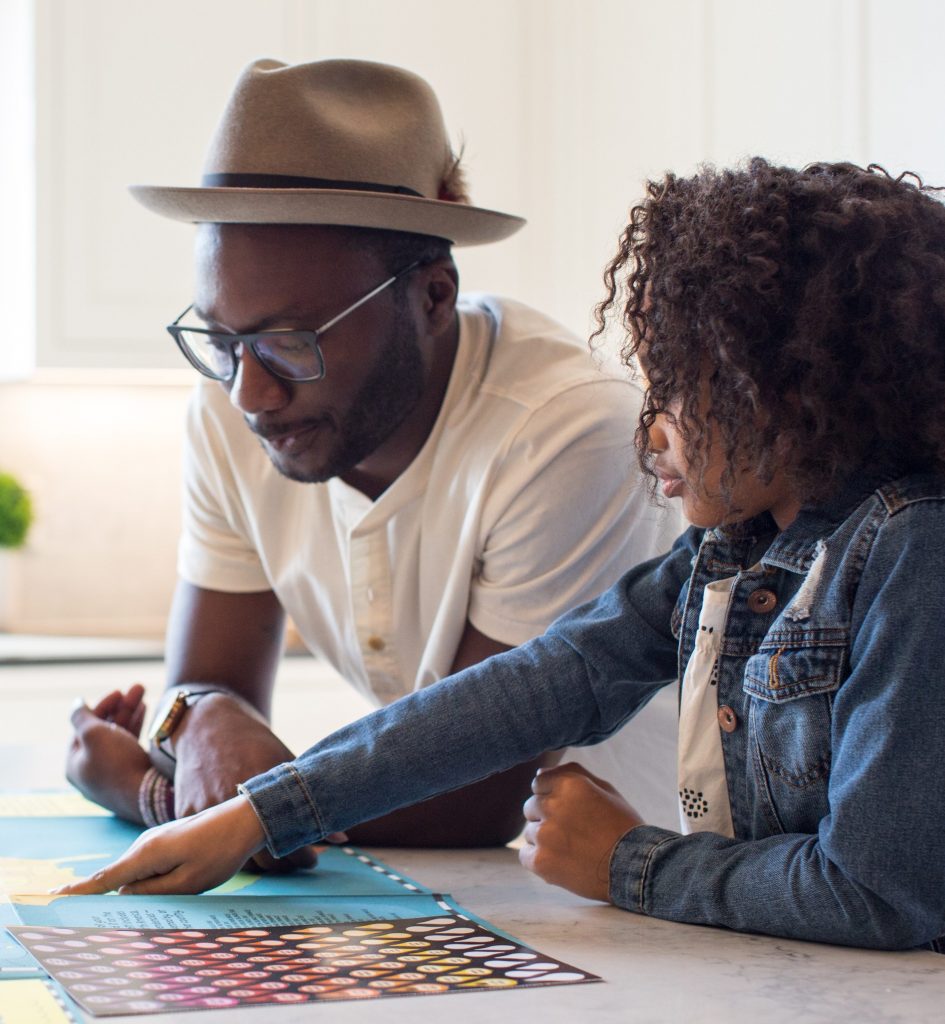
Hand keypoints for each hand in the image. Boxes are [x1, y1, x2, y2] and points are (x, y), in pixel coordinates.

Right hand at [53, 795, 266, 895]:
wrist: (244, 818)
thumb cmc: (220, 851)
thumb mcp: (188, 883)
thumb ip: (152, 892)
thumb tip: (124, 895)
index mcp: (147, 854)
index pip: (105, 879)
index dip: (79, 890)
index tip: (53, 896)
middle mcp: (145, 844)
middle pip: (119, 879)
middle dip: (118, 897)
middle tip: (141, 902)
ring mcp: (155, 841)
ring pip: (138, 874)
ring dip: (147, 888)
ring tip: (182, 884)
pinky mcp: (166, 841)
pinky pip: (151, 867)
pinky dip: (156, 879)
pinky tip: (182, 879)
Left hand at [66, 687, 151, 822]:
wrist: (149, 795)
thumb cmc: (117, 764)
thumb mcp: (93, 734)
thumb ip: (80, 716)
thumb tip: (76, 704)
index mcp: (75, 765)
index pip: (83, 728)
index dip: (101, 706)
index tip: (118, 692)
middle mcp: (91, 772)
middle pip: (104, 731)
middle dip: (120, 708)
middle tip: (137, 689)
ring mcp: (113, 776)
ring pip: (120, 738)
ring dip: (131, 714)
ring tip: (145, 695)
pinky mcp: (133, 778)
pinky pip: (132, 747)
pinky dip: (138, 729)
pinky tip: (147, 717)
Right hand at [167, 692, 317, 872]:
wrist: (209, 724)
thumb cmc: (255, 743)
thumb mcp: (286, 764)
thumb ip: (309, 801)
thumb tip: (344, 840)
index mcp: (259, 794)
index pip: (283, 844)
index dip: (300, 856)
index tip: (312, 860)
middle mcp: (230, 806)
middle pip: (258, 859)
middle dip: (282, 865)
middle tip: (298, 862)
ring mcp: (204, 811)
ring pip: (231, 858)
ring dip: (254, 861)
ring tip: (275, 855)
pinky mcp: (185, 813)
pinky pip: (206, 845)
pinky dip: (223, 848)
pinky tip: (240, 845)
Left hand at [519, 762, 643, 901]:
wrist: (636, 868)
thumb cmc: (622, 826)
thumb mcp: (605, 790)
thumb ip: (572, 774)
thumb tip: (538, 773)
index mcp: (569, 784)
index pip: (538, 783)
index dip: (550, 795)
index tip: (565, 810)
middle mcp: (553, 805)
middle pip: (531, 807)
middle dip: (546, 817)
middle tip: (571, 832)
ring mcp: (545, 834)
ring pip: (530, 832)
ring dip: (545, 840)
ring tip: (571, 849)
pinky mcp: (542, 861)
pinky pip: (525, 855)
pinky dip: (538, 860)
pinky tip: (560, 862)